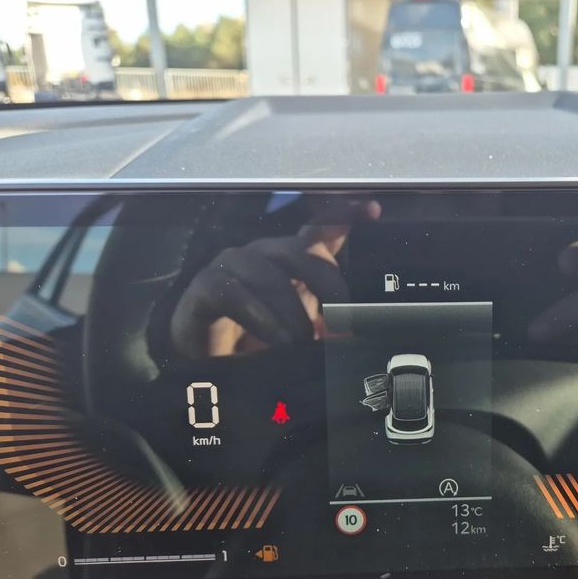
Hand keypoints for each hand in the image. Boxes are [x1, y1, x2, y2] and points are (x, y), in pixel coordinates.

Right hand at [170, 199, 380, 357]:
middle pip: (302, 250)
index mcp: (291, 262)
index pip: (320, 227)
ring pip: (269, 274)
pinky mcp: (204, 289)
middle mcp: (263, 255)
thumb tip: (348, 331)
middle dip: (327, 286)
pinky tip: (278, 340)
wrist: (208, 369)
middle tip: (339, 323)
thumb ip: (327, 324)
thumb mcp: (303, 334)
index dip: (344, 213)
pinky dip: (261, 318)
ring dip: (292, 311)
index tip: (373, 209)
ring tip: (303, 342)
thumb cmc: (258, 345)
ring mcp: (231, 267)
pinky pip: (234, 292)